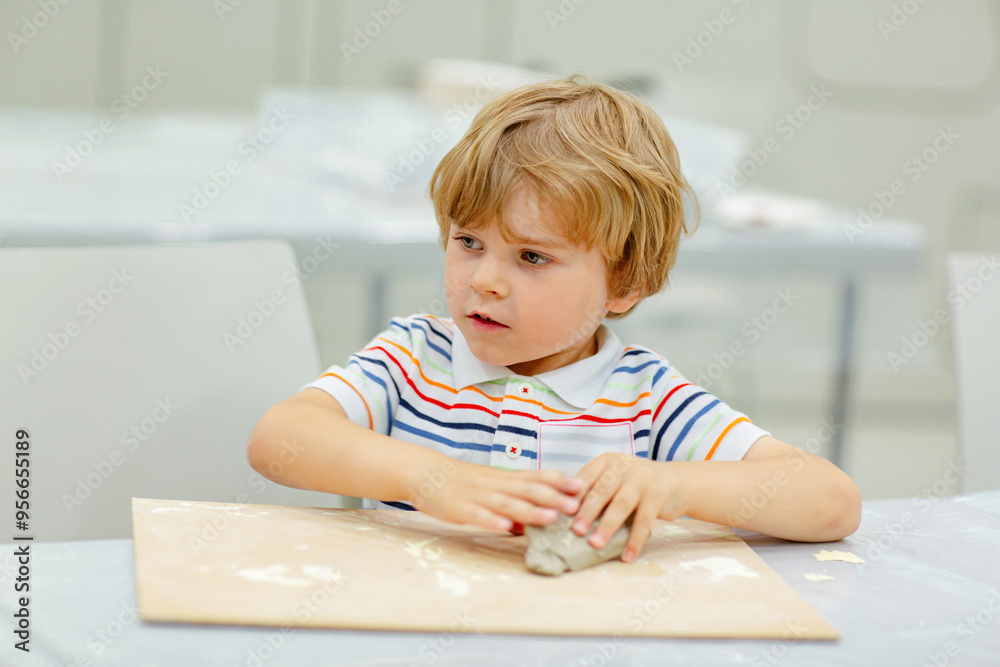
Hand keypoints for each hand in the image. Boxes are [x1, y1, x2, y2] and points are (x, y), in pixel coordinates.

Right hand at [406, 458, 582, 532]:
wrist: (425, 472)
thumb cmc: (460, 482)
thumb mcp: (489, 488)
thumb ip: (512, 502)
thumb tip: (533, 521)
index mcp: (503, 479)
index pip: (536, 476)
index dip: (559, 481)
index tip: (583, 485)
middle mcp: (495, 484)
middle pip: (528, 489)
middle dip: (554, 497)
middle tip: (578, 504)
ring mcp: (478, 496)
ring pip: (508, 502)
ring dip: (530, 510)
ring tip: (551, 517)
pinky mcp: (460, 508)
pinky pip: (478, 514)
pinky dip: (492, 520)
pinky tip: (505, 527)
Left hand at [569, 453, 686, 561]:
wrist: (676, 482)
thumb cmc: (635, 485)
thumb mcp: (615, 479)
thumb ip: (595, 489)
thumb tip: (564, 513)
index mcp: (608, 461)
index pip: (587, 476)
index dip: (574, 494)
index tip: (562, 511)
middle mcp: (624, 466)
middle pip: (602, 490)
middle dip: (587, 511)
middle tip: (575, 531)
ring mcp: (642, 479)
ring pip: (621, 505)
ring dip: (607, 526)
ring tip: (595, 543)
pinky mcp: (657, 496)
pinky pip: (643, 521)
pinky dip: (634, 540)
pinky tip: (627, 556)